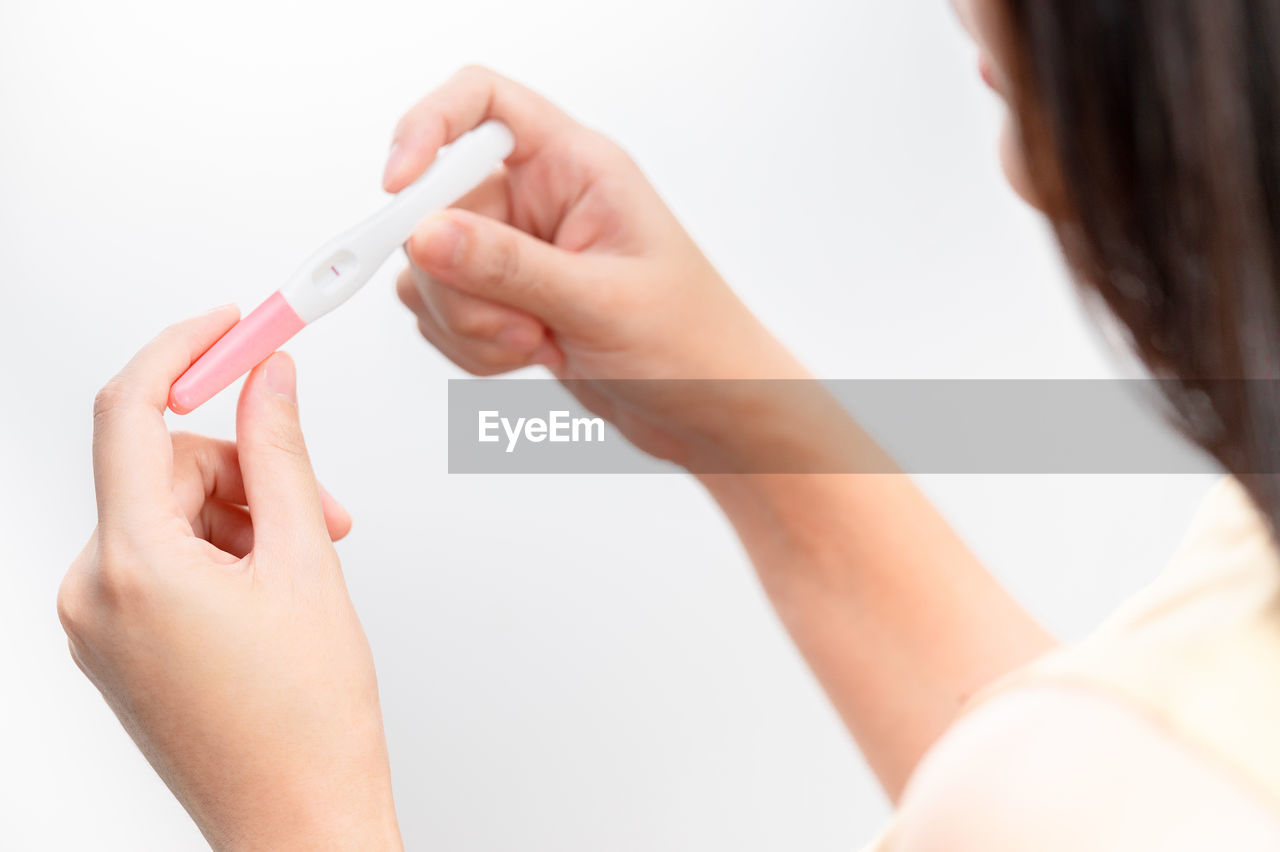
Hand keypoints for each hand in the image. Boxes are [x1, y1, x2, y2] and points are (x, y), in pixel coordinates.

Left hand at [58, 307, 400, 849]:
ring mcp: (97, 623)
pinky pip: (161, 557)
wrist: (298, 821)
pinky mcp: (115, 642)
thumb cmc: (307, 723)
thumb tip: (269, 380)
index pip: (129, 413)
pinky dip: (220, 552)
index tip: (228, 324)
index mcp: (132, 567)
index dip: (182, 352)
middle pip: (164, 468)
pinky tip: (272, 589)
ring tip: (306, 565)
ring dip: (244, 517)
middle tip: (321, 509)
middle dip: (249, 471)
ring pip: (169, 513)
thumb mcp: (305, 561)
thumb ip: (282, 453)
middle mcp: (92, 592)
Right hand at [386, 66, 810, 468]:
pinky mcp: (507, 301)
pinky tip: (530, 358)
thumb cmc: (693, 344)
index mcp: (576, 166)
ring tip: (538, 344)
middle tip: (516, 323)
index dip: (427, 129)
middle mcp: (541, 199)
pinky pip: (444, 312)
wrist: (712, 413)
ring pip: (431, 268)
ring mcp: (519, 252)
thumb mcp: (600, 302)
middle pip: (437, 204)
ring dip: (467, 322)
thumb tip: (423, 235)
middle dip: (457, 278)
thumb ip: (507, 267)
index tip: (400, 190)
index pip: (480, 101)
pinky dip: (471, 347)